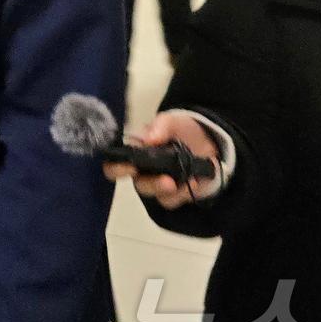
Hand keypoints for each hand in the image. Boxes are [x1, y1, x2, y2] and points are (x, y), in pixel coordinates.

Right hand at [103, 111, 220, 209]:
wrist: (206, 142)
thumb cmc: (180, 130)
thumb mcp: (171, 121)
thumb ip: (160, 126)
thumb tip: (147, 139)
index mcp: (134, 152)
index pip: (114, 164)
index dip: (116, 169)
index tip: (130, 168)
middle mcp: (142, 171)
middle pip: (137, 184)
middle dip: (151, 184)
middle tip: (166, 181)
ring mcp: (157, 184)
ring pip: (156, 195)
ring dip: (168, 190)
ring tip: (183, 181)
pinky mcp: (173, 194)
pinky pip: (172, 200)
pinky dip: (183, 192)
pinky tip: (193, 182)